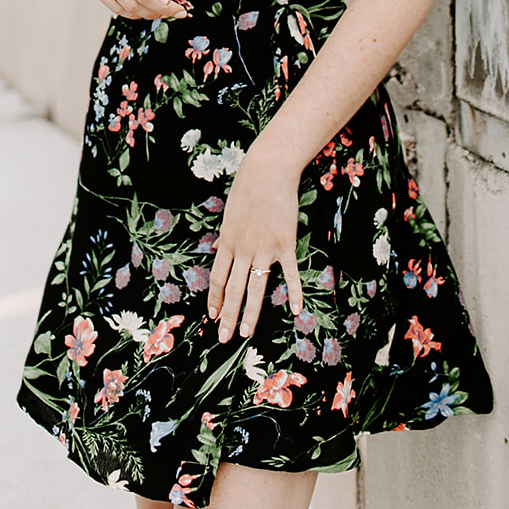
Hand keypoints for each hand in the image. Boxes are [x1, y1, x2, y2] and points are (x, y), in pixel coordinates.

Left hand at [207, 138, 303, 343]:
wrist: (269, 170)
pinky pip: (289, 274)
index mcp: (227, 240)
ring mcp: (264, 248)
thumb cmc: (247, 186)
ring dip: (250, 313)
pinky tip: (296, 311)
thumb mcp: (229, 211)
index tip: (212, 316)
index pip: (217, 278)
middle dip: (227, 316)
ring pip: (255, 288)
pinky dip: (293, 293)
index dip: (214, 299)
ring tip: (245, 333)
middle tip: (224, 338)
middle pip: (233, 289)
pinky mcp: (285, 244)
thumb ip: (225, 234)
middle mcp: (243, 249)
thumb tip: (216, 248)